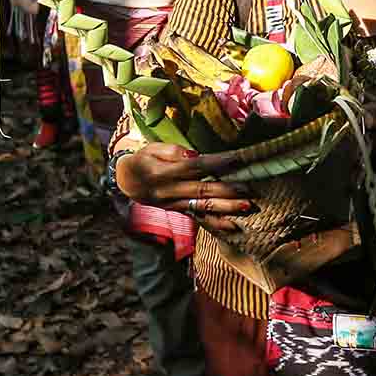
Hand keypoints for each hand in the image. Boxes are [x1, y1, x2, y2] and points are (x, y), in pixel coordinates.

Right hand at [115, 144, 250, 235]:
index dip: (216, 163)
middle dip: (227, 190)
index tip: (236, 158)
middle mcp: (170, 191)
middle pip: (202, 190)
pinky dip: (216, 223)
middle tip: (248, 187)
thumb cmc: (143, 160)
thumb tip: (195, 154)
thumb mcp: (152, 149)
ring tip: (246, 206)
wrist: (127, 182)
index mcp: (164, 173)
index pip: (195, 167)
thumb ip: (172, 151)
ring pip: (203, 207)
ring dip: (226, 208)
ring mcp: (175, 204)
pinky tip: (233, 226)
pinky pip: (199, 218)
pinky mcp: (179, 211)